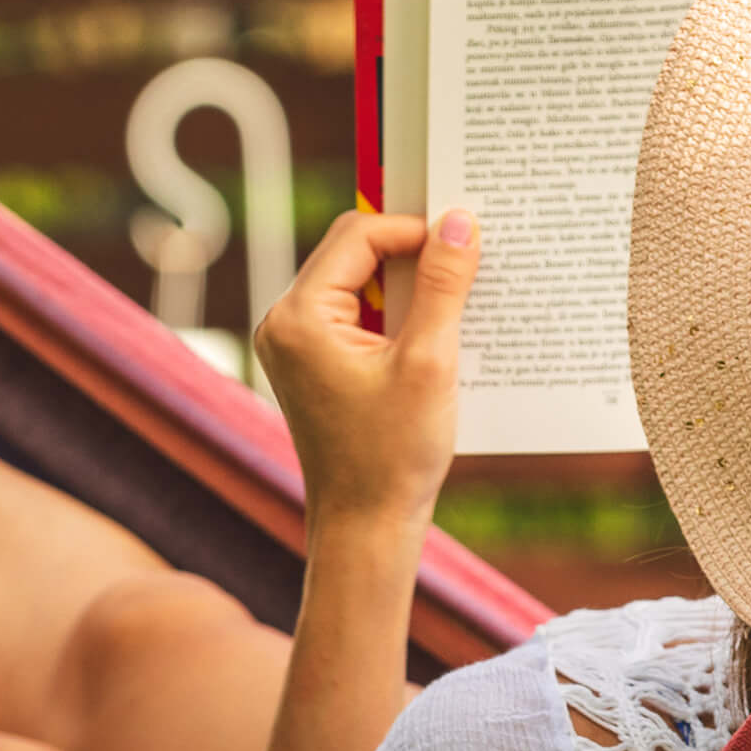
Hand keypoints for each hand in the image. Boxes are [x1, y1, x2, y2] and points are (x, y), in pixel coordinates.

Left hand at [253, 209, 476, 525]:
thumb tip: (459, 222)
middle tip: (465, 256)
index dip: (414, 228)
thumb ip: (443, 286)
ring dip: (407, 284)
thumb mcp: (428, 363)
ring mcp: (296, 346)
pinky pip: (356, 315)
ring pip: (357, 282)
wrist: (366, 528)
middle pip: (353, 252)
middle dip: (411, 251)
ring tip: (456, 296)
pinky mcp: (314, 365)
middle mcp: (285, 324)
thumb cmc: (393, 456)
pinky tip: (435, 330)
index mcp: (300, 317)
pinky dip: (395, 313)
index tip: (464, 238)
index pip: (358, 235)